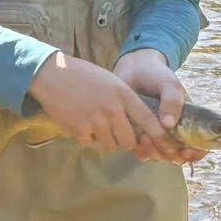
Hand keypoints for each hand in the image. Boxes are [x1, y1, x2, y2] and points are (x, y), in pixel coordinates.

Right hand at [27, 52, 165, 154]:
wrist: (51, 74)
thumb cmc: (81, 74)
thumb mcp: (110, 81)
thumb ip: (124, 100)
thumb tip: (135, 121)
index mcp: (123, 95)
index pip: (148, 120)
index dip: (160, 136)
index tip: (168, 146)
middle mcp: (113, 110)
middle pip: (129, 141)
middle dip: (125, 141)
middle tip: (116, 134)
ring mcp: (96, 121)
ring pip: (110, 145)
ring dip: (105, 140)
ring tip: (95, 125)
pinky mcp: (80, 130)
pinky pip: (90, 143)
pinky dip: (86, 137)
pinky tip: (79, 122)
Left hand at [113, 49, 206, 164]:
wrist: (134, 70)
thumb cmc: (158, 76)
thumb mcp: (170, 85)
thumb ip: (173, 102)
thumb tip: (168, 125)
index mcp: (190, 123)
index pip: (200, 147)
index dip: (196, 154)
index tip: (187, 151)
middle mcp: (174, 133)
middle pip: (179, 157)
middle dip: (173, 155)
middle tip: (165, 146)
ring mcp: (156, 135)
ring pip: (160, 156)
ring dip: (156, 152)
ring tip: (146, 138)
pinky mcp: (139, 135)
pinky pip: (143, 152)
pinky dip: (142, 151)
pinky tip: (138, 140)